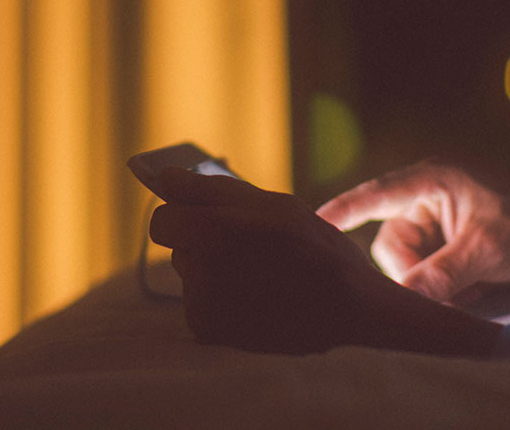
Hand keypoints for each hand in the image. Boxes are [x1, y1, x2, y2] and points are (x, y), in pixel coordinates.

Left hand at [149, 169, 498, 356]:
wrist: (348, 310)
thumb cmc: (315, 249)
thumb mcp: (274, 205)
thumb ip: (212, 189)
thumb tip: (165, 178)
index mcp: (217, 231)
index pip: (161, 217)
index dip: (183, 210)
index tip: (203, 212)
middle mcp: (203, 271)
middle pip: (176, 244)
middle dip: (201, 238)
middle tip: (244, 244)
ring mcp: (203, 306)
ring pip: (189, 272)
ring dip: (212, 267)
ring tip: (257, 272)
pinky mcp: (207, 332)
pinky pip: (198, 301)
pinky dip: (219, 296)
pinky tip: (253, 295)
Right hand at [317, 159, 509, 306]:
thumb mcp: (487, 249)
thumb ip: (441, 274)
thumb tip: (406, 298)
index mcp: (433, 180)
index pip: (376, 194)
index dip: (342, 210)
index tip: (312, 223)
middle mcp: (429, 201)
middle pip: (390, 246)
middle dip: (413, 272)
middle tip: (452, 287)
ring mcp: (439, 227)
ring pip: (407, 267)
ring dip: (432, 284)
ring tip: (472, 288)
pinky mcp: (450, 251)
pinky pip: (426, 276)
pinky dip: (443, 290)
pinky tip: (473, 291)